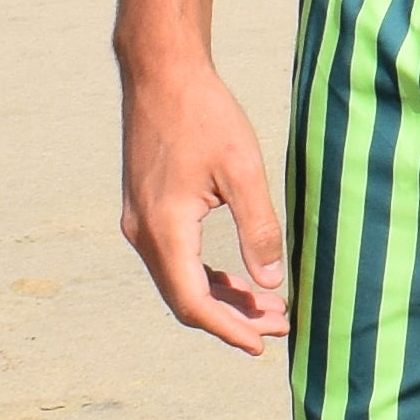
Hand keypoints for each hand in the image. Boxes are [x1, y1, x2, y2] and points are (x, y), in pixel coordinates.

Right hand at [118, 51, 287, 352]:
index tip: (261, 346)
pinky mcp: (145, 210)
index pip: (194, 302)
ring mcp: (140, 223)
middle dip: (232, 319)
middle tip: (280, 327)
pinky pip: (174, 260)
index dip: (229, 329)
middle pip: (185, 299)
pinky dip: (206, 275)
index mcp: (165, 229)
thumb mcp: (243, 169)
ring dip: (221, 299)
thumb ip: (259, 228)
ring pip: (179, 281)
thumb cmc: (204, 114)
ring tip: (269, 308)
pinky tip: (240, 278)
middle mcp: (143, 234)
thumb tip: (271, 283)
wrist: (161, 73)